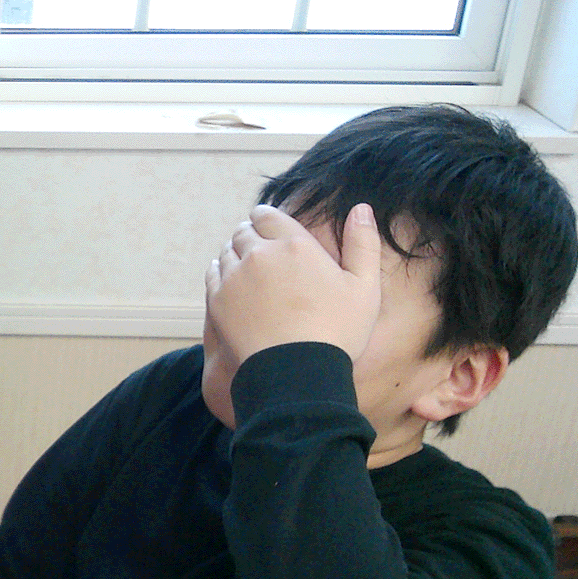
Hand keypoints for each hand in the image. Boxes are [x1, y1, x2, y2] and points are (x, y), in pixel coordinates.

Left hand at [205, 203, 383, 366]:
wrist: (297, 371)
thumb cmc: (337, 331)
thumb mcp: (365, 287)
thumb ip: (363, 243)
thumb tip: (361, 207)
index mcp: (295, 244)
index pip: (267, 214)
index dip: (266, 217)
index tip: (268, 225)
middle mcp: (260, 253)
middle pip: (243, 231)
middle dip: (250, 235)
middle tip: (258, 248)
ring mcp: (235, 276)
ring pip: (226, 251)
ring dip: (235, 254)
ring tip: (246, 267)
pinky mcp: (217, 299)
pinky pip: (212, 273)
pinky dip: (220, 273)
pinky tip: (231, 283)